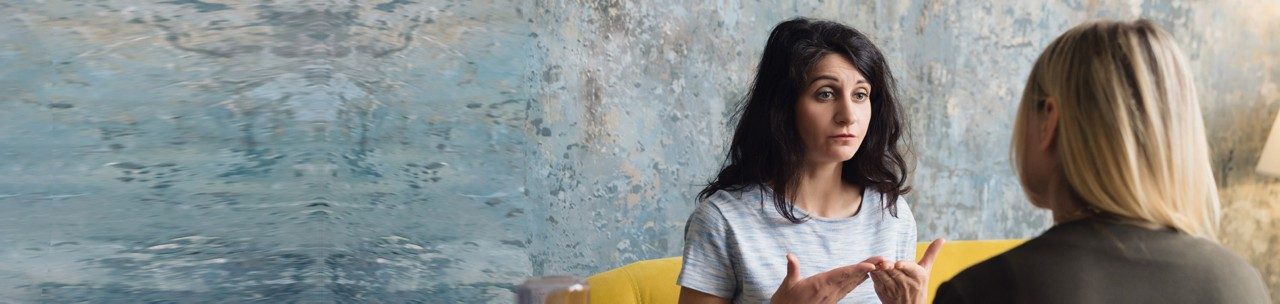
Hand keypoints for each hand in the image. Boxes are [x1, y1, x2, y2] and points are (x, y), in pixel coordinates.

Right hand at [770, 253, 885, 303]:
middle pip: (852, 277)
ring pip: (852, 283)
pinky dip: (858, 281)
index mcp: (820, 284)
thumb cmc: (786, 299)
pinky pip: (848, 289)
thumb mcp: (788, 284)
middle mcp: (829, 291)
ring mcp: (832, 297)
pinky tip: (866, 276)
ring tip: (879, 265)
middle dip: (868, 268)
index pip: (841, 275)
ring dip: (866, 274)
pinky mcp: (832, 300)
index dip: (856, 269)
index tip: (870, 265)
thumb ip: (792, 269)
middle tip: (883, 259)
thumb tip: (790, 255)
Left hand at [870, 238, 944, 303]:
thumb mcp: (926, 270)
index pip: (911, 269)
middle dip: (888, 266)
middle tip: (882, 262)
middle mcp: (908, 284)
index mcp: (919, 276)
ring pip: (885, 277)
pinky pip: (877, 283)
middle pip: (895, 272)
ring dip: (879, 270)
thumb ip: (931, 253)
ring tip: (876, 264)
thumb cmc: (919, 285)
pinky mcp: (885, 294)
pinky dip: (874, 275)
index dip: (904, 266)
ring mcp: (895, 290)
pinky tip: (873, 269)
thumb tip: (942, 238)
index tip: (898, 264)